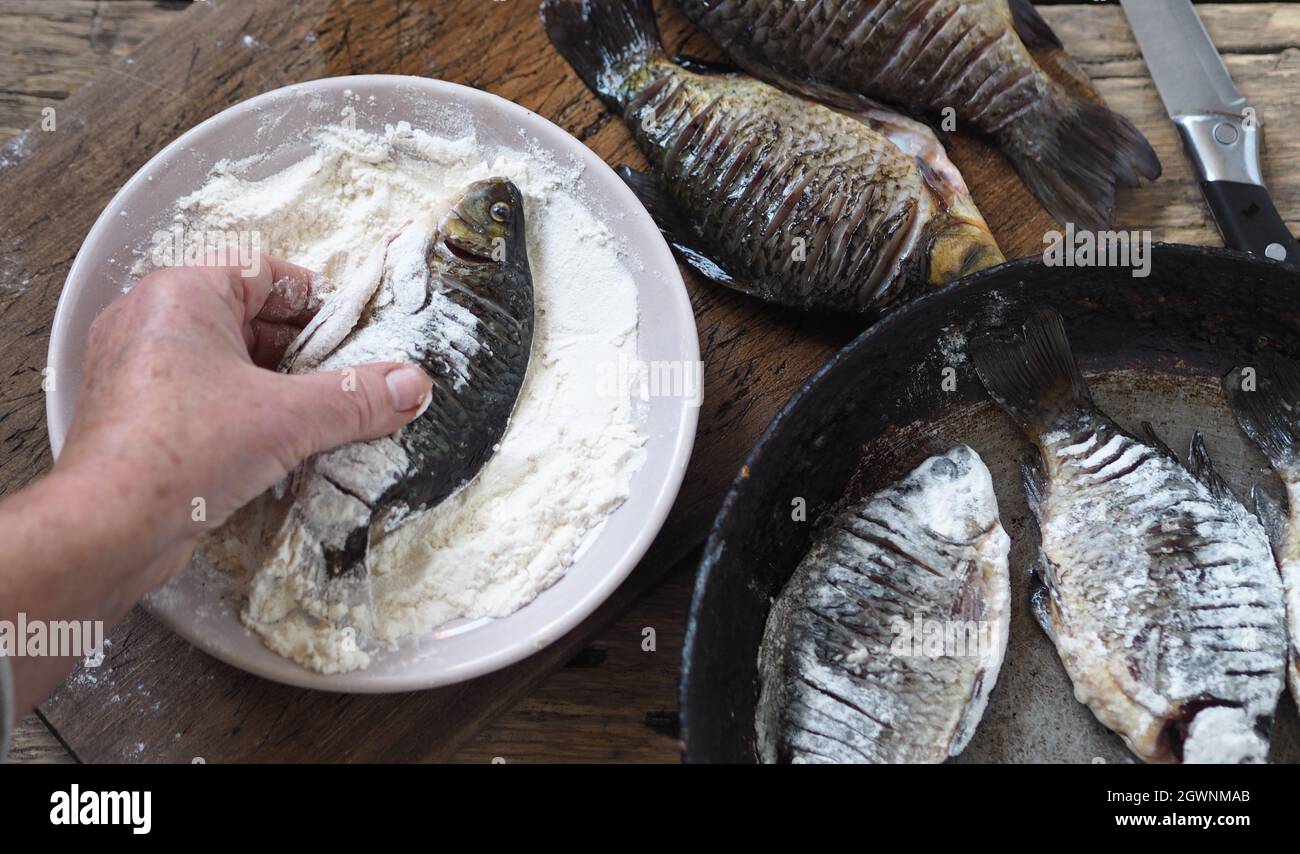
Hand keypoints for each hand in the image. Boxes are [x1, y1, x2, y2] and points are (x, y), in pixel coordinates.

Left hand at [54, 255, 431, 590]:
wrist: (108, 527)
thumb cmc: (179, 451)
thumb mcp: (288, 418)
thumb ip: (356, 398)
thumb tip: (411, 386)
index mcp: (182, 294)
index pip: (264, 271)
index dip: (317, 298)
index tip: (356, 329)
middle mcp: (151, 320)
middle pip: (247, 314)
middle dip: (302, 347)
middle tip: (348, 374)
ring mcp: (138, 368)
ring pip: (225, 358)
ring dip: (275, 381)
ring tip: (320, 411)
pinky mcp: (137, 413)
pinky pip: (203, 393)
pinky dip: (244, 408)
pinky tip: (276, 441)